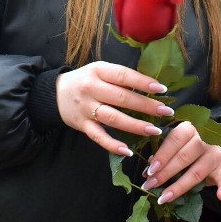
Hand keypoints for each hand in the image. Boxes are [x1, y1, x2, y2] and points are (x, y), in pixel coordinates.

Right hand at [56, 61, 174, 153]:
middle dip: (146, 106)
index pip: (123, 76)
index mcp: (99, 71)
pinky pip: (98, 137)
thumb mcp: (101, 70)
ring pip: (113, 118)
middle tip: (166, 111)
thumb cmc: (86, 80)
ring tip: (154, 130)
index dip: (143, 82)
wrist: (54, 93)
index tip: (162, 89)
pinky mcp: (81, 125)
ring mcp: (86, 108)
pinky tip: (128, 151)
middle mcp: (91, 88)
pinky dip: (113, 145)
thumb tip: (151, 86)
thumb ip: (120, 77)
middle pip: (122, 98)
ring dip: (135, 125)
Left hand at [140, 121, 220, 204]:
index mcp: (189, 129)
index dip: (162, 156)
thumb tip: (148, 170)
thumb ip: (164, 153)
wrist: (214, 143)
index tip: (149, 171)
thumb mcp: (177, 143)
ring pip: (197, 172)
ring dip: (179, 187)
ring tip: (164, 198)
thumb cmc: (188, 144)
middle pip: (183, 157)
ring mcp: (214, 154)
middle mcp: (204, 139)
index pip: (175, 140)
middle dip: (165, 173)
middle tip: (150, 186)